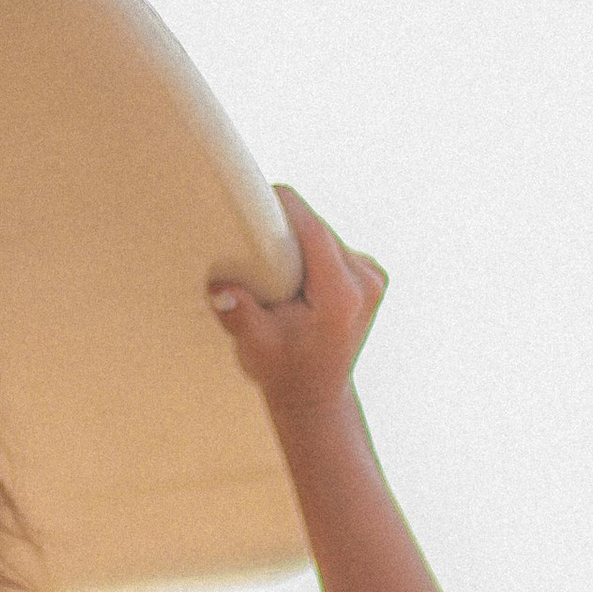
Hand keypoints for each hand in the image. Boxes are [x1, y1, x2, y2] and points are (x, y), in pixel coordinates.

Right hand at [208, 186, 387, 422]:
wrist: (316, 396)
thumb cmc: (284, 371)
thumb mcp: (256, 346)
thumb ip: (240, 314)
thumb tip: (219, 286)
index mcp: (342, 295)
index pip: (312, 230)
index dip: (281, 207)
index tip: (252, 196)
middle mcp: (366, 280)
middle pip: (317, 228)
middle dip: (282, 229)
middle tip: (249, 239)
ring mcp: (372, 277)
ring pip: (324, 234)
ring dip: (295, 240)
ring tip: (269, 261)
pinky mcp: (370, 275)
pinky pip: (331, 245)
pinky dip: (308, 250)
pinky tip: (292, 273)